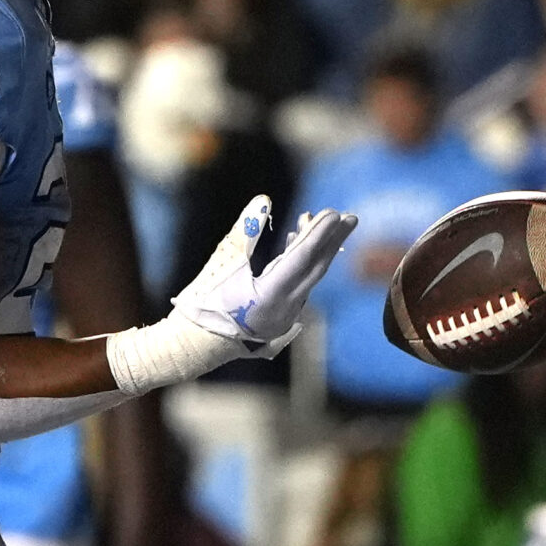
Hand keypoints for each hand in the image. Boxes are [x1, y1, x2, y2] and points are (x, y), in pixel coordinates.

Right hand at [173, 197, 356, 358]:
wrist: (195, 343)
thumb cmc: (203, 304)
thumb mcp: (222, 264)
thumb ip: (244, 232)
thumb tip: (262, 202)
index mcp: (270, 296)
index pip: (303, 259)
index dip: (319, 234)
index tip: (335, 214)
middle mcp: (285, 308)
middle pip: (315, 269)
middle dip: (333, 241)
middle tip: (350, 218)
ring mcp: (285, 316)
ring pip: (309, 277)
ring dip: (319, 251)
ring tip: (326, 225)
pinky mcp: (280, 316)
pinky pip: (300, 285)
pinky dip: (304, 263)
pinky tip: (298, 245)